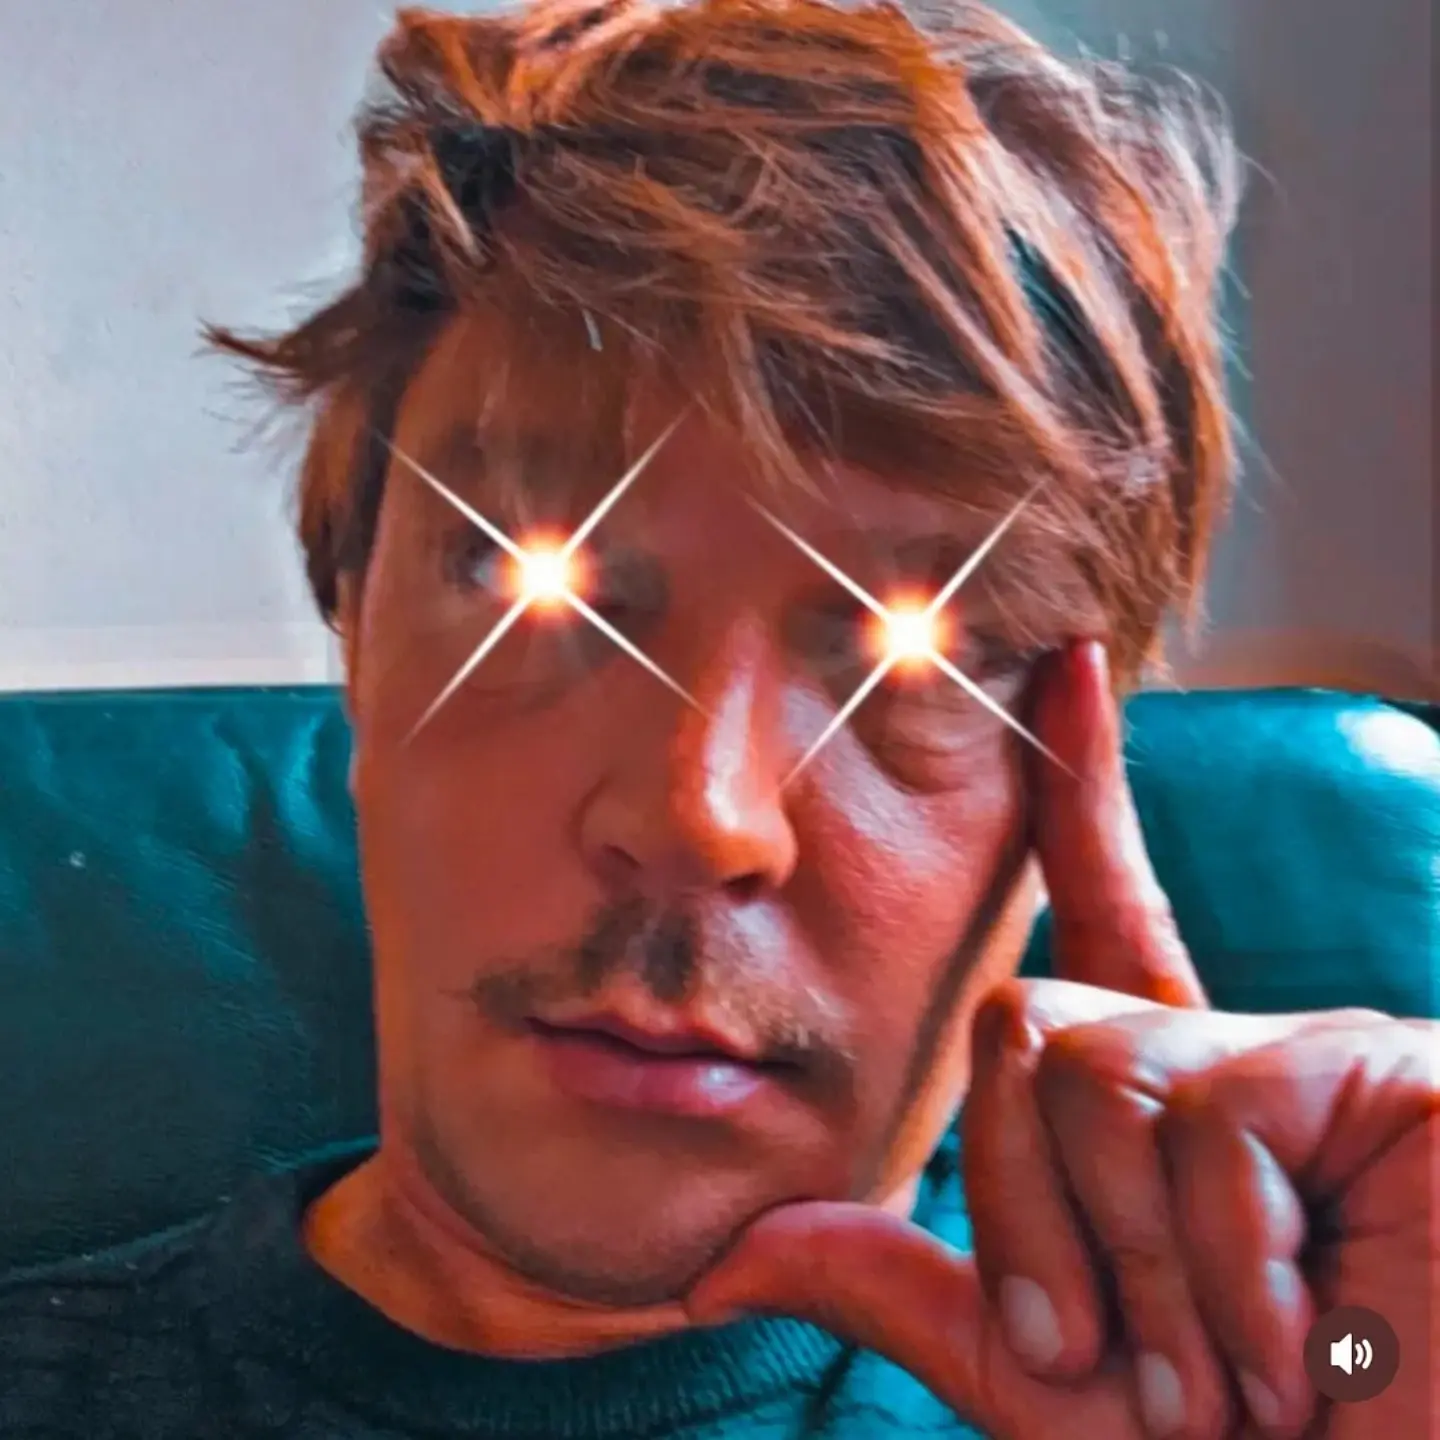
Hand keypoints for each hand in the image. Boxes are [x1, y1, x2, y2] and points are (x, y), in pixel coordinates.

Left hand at [686, 643, 1437, 1438]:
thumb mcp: (1043, 1380)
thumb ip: (898, 1290)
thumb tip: (719, 1256)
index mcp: (1167, 1115)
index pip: (1102, 919)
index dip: (1079, 791)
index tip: (1066, 666)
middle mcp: (1237, 1057)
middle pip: (1023, 1021)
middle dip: (1041, 1216)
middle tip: (1152, 1361)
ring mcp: (1314, 1054)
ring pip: (1086, 1059)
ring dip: (1131, 1262)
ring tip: (1245, 1368)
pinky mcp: (1383, 1068)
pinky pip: (1198, 1109)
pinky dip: (1219, 1265)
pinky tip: (1315, 1336)